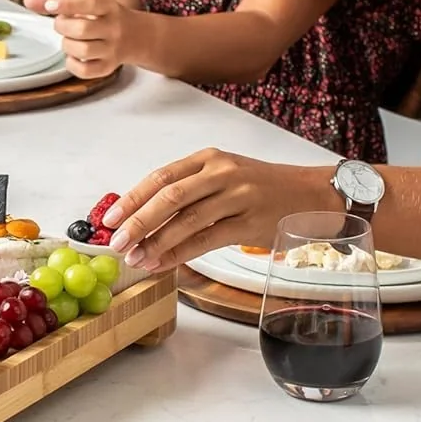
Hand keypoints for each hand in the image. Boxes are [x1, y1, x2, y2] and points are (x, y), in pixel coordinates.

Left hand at [22, 0, 145, 77]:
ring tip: (70, 39)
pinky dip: (72, 64)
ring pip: (82, 50)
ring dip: (67, 45)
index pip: (89, 4)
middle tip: (63, 24)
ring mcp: (113, 50)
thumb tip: (28, 1)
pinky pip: (85, 71)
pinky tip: (74, 55)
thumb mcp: (87, 3)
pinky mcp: (108, 67)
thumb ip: (57, 1)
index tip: (50, 6)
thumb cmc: (105, 17)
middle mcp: (114, 28)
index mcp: (109, 6)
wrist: (138, 36)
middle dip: (63, 26)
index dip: (67, 4)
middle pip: (82, 29)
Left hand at [105, 149, 317, 270]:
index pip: (160, 177)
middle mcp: (221, 173)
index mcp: (208, 159)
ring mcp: (237, 196)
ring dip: (156, 242)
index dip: (131, 199)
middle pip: (169, 196)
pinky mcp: (250, 221)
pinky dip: (181, 253)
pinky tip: (163, 263)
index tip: (109, 219)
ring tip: (136, 258)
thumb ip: (189, 189)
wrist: (311, 193)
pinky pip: (208, 239)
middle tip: (117, 242)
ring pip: (187, 219)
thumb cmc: (262, 188)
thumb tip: (143, 216)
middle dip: (138, 221)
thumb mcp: (224, 176)